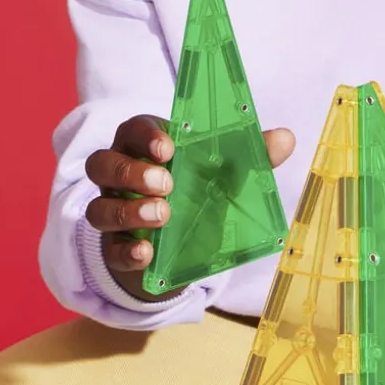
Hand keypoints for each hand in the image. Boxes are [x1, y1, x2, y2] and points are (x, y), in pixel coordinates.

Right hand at [84, 115, 295, 283]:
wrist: (179, 250)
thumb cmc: (196, 197)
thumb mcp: (223, 178)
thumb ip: (250, 158)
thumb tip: (286, 138)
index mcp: (144, 150)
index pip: (133, 130)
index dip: (146, 136)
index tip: (169, 149)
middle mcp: (120, 178)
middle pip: (104, 164)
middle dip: (131, 172)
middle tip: (166, 185)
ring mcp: (114, 213)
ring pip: (99, 208)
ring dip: (128, 212)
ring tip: (163, 216)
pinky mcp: (116, 250)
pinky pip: (110, 251)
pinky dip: (126, 253)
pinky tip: (147, 254)